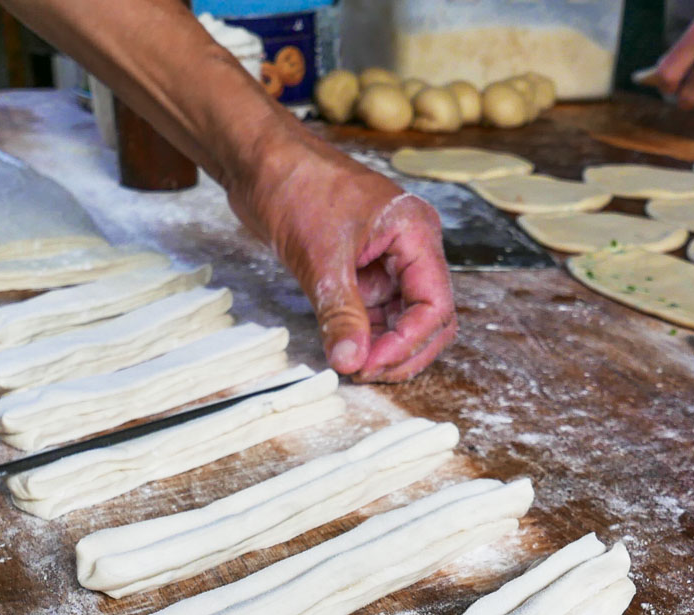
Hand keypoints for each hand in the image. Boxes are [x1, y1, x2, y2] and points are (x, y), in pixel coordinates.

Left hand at [229, 138, 456, 382]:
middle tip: (365, 373)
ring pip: (403, 318)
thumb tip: (351, 361)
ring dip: (382, 346)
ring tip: (351, 365)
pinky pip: (376, 311)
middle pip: (429, 316)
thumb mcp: (319, 258)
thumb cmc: (294, 186)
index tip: (371, 364)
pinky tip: (344, 349)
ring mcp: (388, 259)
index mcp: (416, 232)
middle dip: (403, 350)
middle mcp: (411, 247)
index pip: (435, 304)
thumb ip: (341, 314)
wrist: (258, 161)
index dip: (408, 342)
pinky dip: (364, 333)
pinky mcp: (363, 268)